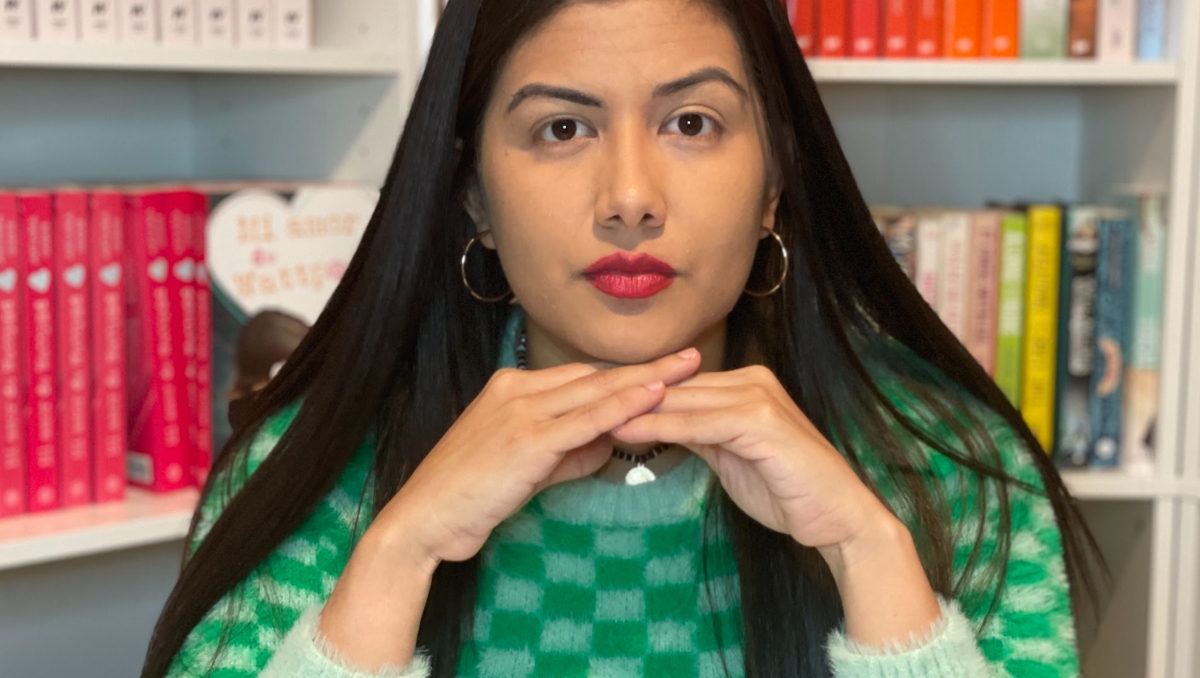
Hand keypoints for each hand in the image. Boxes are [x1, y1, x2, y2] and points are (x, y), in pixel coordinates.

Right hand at [373, 349, 702, 565]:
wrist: (424, 517)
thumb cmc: (469, 495)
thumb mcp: (526, 469)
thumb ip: (567, 454)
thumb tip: (606, 445)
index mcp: (512, 388)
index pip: (580, 377)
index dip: (624, 374)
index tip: (662, 368)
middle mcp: (517, 389)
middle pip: (594, 375)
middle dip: (646, 367)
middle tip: (691, 355)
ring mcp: (521, 411)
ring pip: (596, 390)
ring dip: (647, 379)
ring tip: (687, 367)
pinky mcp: (527, 439)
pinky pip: (585, 419)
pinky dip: (623, 405)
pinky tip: (654, 395)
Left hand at [610, 364, 892, 560]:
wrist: (836, 517)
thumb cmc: (786, 490)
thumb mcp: (730, 456)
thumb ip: (699, 434)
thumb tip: (655, 423)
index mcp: (743, 385)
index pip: (677, 387)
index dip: (632, 395)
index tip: (588, 402)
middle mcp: (751, 381)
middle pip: (674, 388)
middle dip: (625, 396)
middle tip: (575, 403)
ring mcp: (758, 397)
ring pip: (682, 401)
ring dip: (634, 408)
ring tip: (588, 415)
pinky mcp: (761, 421)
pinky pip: (700, 423)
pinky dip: (662, 427)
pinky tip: (628, 431)